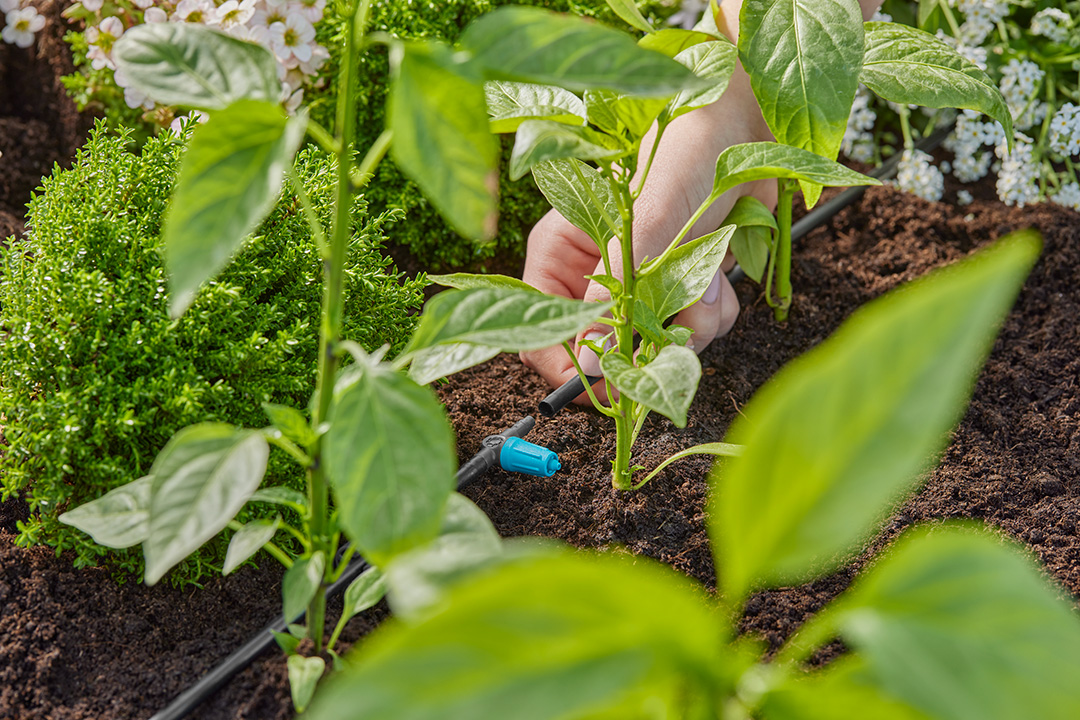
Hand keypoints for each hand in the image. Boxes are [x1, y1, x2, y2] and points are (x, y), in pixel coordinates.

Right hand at [520, 64, 775, 403]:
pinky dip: (712, 312)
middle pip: (603, 348)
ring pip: (654, 343)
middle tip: (674, 329)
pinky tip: (720, 275)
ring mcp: (639, 283)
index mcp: (560, 254)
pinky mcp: (679, 284)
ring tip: (707, 282)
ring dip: (689, 326)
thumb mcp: (647, 221)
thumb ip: (616, 289)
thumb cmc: (683, 150)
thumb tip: (590, 359)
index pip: (541, 332)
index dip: (570, 367)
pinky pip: (691, 330)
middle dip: (646, 345)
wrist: (746, 123)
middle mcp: (594, 274)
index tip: (610, 386)